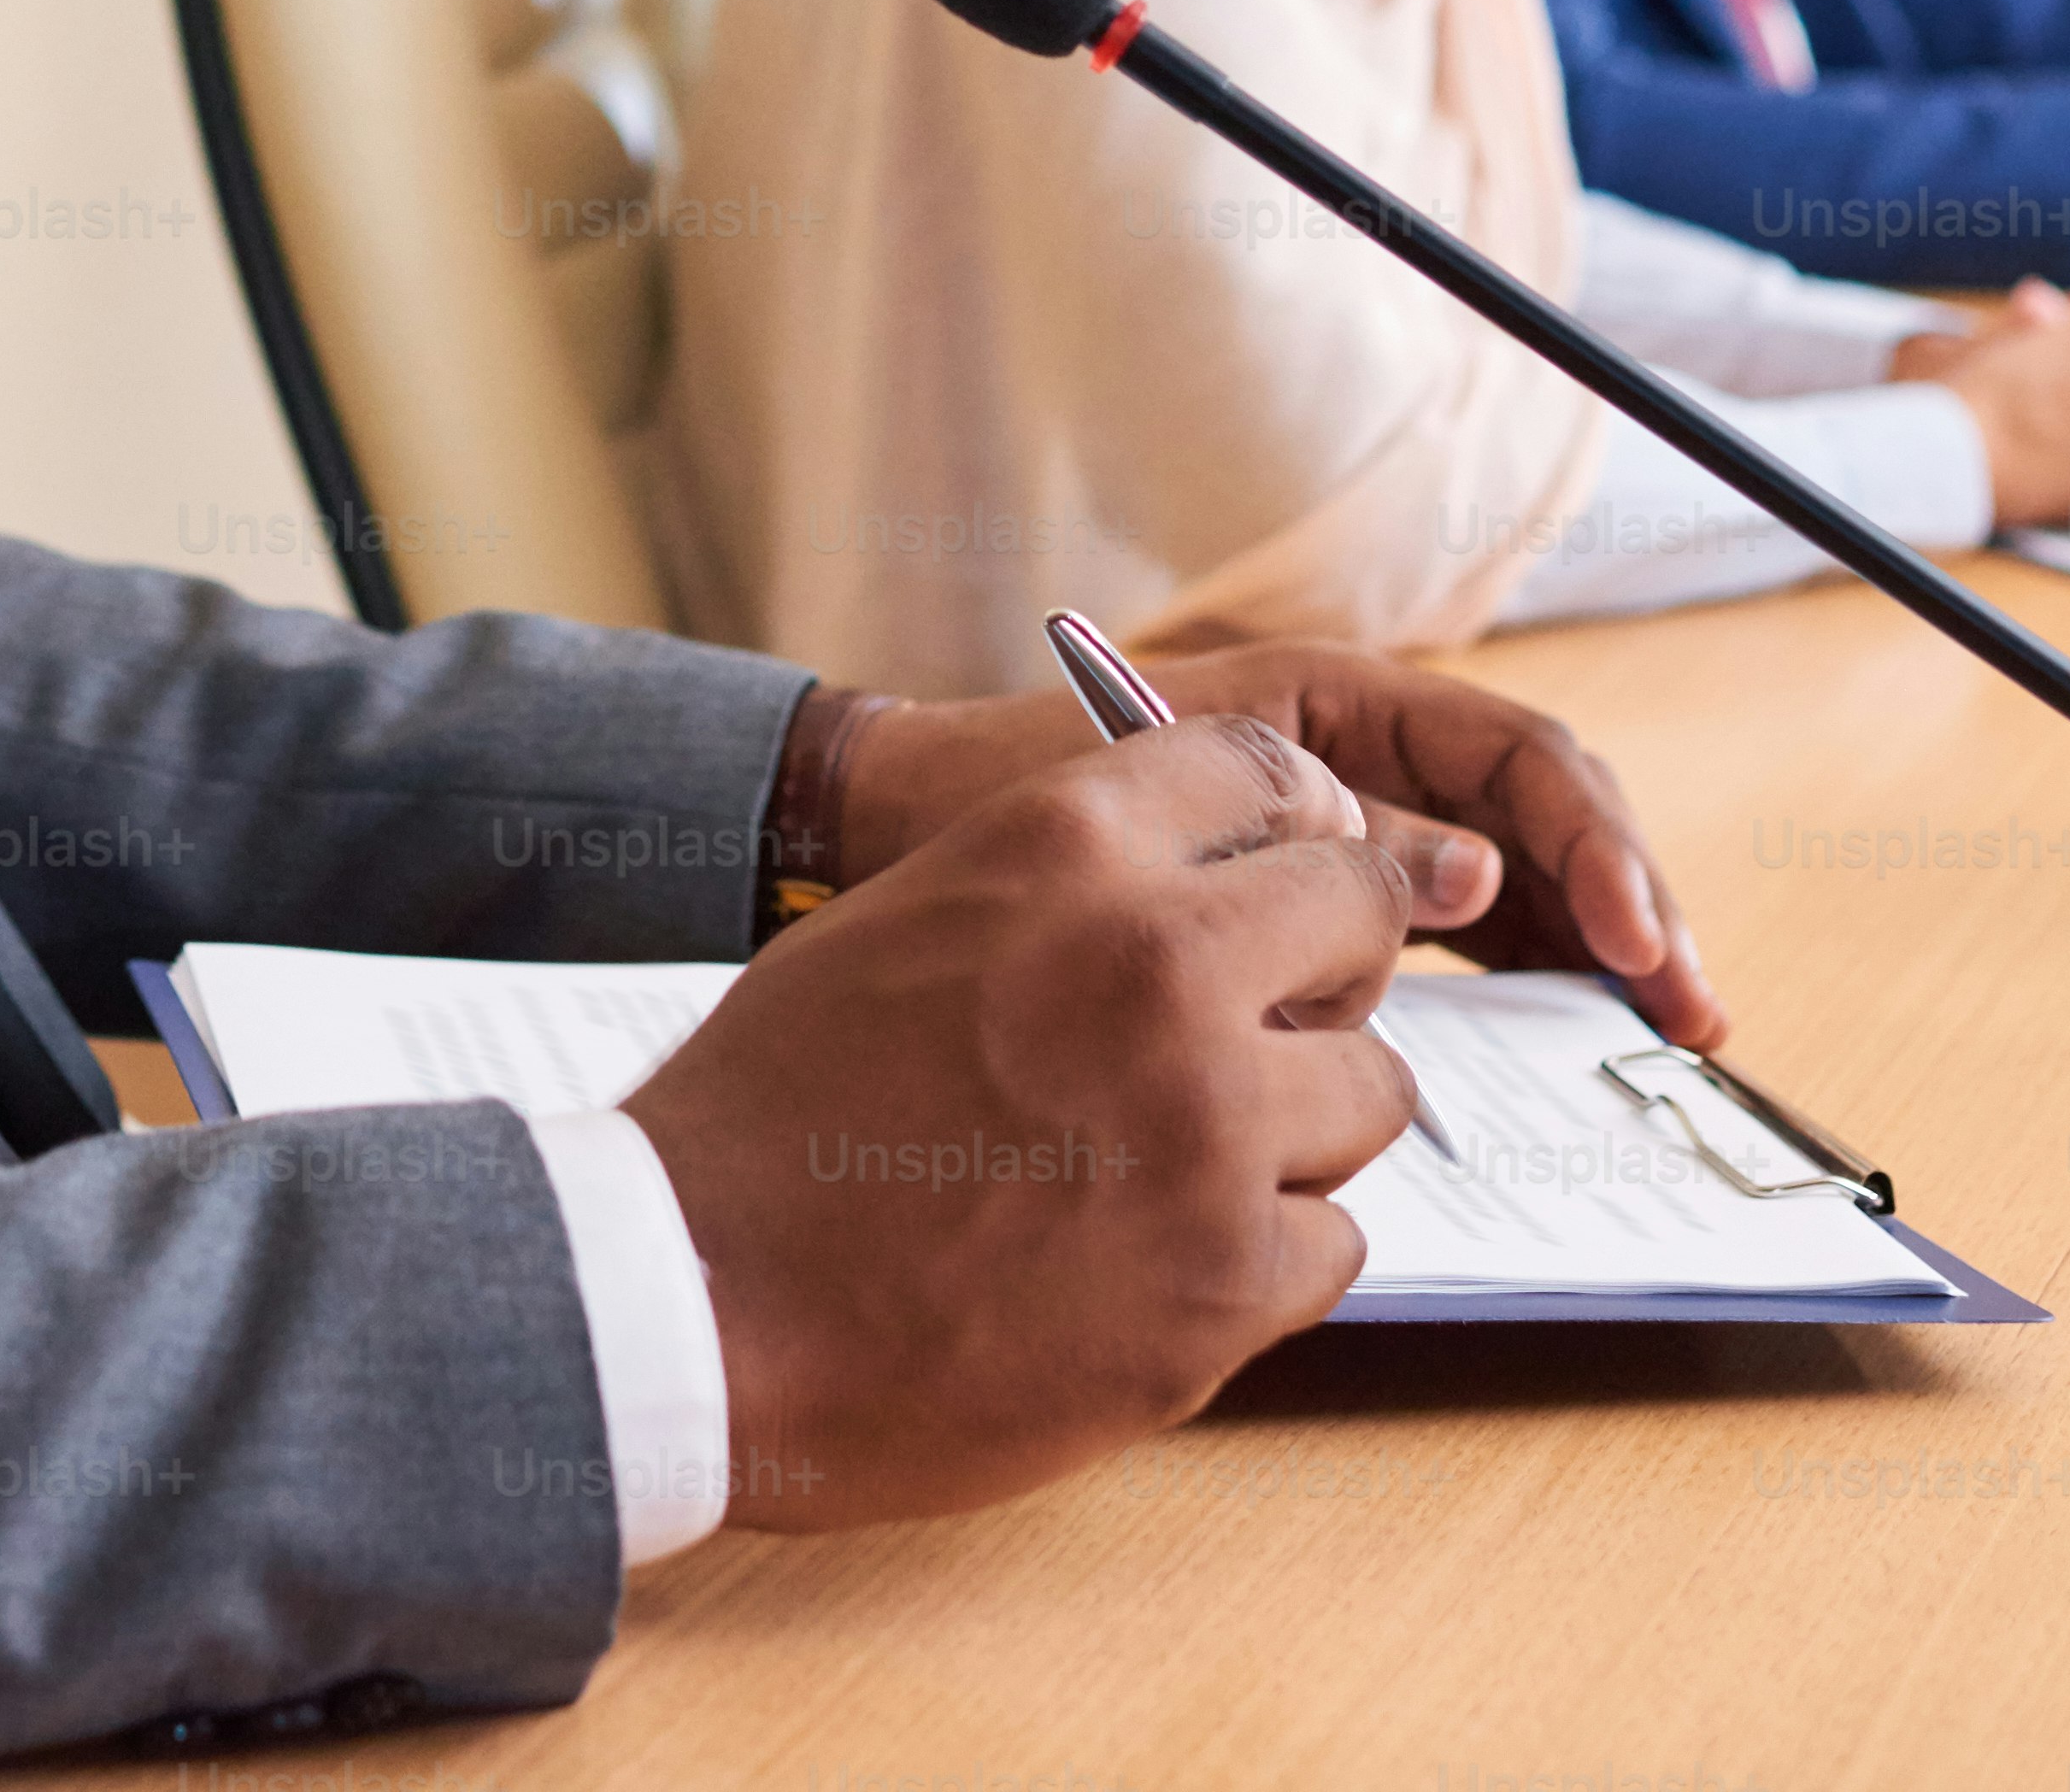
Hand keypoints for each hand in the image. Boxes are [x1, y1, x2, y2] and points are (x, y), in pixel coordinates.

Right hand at [627, 716, 1418, 1529]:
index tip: (1278, 890)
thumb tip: (1217, 885)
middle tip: (1256, 1032)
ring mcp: (1210, 1127)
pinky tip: (1152, 1265)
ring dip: (1294, 1127)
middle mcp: (1161, 962)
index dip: (1287, 834)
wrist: (696, 1298)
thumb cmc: (777, 1110)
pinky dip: (1261, 1261)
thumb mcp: (913, 915)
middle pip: (1359, 914)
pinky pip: (1334, 1243)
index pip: (1275, 772)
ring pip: (1372, 1090)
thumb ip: (1073, 882)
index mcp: (1068, 843)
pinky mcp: (1227, 1282)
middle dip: (1321, 970)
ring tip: (1175, 1165)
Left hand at [832, 645, 1714, 1045]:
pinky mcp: (1313, 915)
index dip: (1592, 844)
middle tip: (1690, 1015)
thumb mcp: (1154, 803)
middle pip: (1543, 821)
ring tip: (1661, 1044)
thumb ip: (1311, 835)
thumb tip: (1475, 880)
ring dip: (1593, 954)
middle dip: (1631, 907)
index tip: (1631, 940)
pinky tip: (1558, 1058)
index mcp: (1330, 706)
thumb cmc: (996, 796)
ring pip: (1512, 886)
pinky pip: (1449, 940)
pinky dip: (1514, 989)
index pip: (1516, 756)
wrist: (882, 828)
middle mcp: (1357, 761)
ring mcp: (1343, 836)